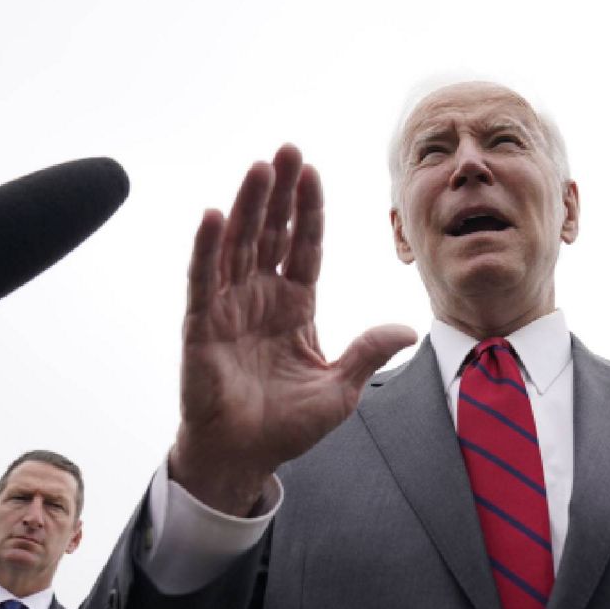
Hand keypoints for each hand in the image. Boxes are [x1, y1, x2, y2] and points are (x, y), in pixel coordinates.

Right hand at [170, 145, 416, 514]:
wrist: (244, 459)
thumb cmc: (286, 426)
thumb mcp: (341, 389)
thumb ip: (368, 353)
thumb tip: (408, 328)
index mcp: (294, 305)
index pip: (304, 246)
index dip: (309, 209)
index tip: (312, 171)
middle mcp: (260, 298)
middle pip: (271, 232)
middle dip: (279, 191)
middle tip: (286, 149)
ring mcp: (229, 309)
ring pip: (238, 245)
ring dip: (247, 206)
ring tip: (258, 167)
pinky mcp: (201, 328)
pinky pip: (204, 281)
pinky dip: (206, 249)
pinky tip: (213, 216)